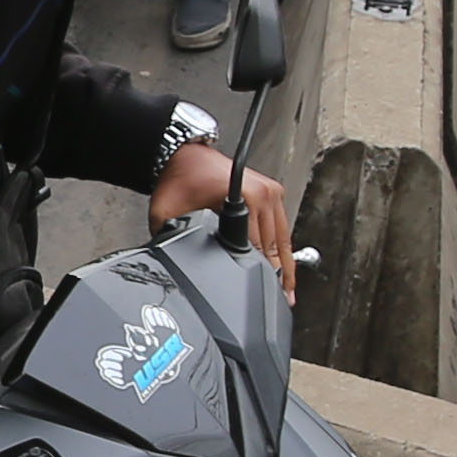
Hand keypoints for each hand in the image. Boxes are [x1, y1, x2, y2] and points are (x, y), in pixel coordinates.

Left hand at [156, 142, 292, 282]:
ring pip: (283, 238)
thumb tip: (176, 263)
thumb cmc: (180, 179)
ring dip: (285, 265)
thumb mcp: (169, 214)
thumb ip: (173, 238)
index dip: (259, 276)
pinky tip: (284, 266)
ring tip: (287, 290)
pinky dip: (281, 248)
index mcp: (245, 196)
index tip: (263, 295)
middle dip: (278, 276)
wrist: (185, 156)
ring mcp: (271, 192)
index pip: (258, 248)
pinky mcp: (272, 192)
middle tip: (282, 300)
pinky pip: (281, 227)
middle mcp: (263, 193)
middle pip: (275, 247)